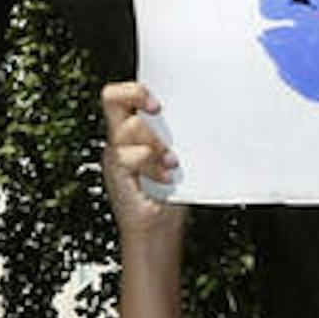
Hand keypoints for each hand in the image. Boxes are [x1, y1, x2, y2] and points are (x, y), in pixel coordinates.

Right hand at [101, 81, 183, 250]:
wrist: (158, 228)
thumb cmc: (171, 192)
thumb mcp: (180, 153)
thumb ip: (179, 132)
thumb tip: (206, 110)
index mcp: (133, 129)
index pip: (120, 94)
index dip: (136, 88)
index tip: (159, 100)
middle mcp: (120, 138)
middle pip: (111, 98)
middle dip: (138, 96)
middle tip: (158, 110)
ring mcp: (116, 154)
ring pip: (130, 127)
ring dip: (156, 141)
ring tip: (171, 160)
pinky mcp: (117, 172)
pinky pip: (131, 156)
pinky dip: (153, 165)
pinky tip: (166, 176)